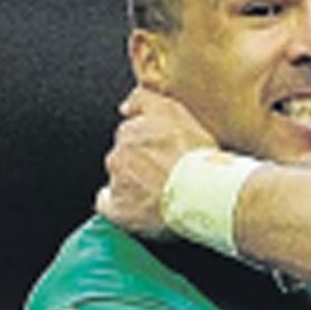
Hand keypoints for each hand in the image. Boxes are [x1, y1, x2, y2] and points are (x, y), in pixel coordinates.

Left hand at [95, 88, 219, 234]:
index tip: (163, 152)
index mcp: (130, 132)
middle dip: (139, 163)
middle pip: (123, 157)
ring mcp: (118, 183)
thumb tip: (124, 107)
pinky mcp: (119, 209)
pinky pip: (109, 207)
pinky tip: (137, 208)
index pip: (130, 134)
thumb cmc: (194, 155)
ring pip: (119, 180)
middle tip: (164, 173)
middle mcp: (119, 154)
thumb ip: (144, 100)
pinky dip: (119, 207)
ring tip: (160, 192)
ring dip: (133, 184)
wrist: (201, 193)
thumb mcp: (174, 111)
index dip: (148, 143)